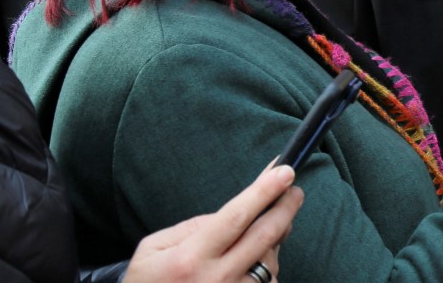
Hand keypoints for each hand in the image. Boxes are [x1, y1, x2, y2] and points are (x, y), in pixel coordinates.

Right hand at [123, 164, 301, 282]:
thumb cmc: (148, 282)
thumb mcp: (153, 249)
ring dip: (274, 241)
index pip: (236, 216)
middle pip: (265, 235)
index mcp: (191, 258)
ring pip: (271, 259)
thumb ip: (194, 227)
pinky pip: (268, 280)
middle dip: (285, 207)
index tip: (285, 171)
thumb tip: (234, 213)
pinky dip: (266, 265)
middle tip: (294, 191)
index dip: (263, 191)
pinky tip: (253, 261)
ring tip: (263, 232)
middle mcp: (217, 279)